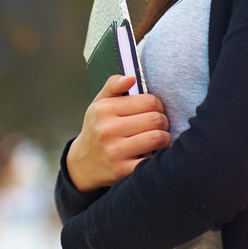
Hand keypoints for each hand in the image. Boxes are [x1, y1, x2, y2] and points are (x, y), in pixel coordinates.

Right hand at [66, 75, 170, 192]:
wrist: (82, 164)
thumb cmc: (97, 129)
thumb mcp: (99, 104)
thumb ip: (113, 85)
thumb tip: (131, 78)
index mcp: (104, 109)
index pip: (149, 101)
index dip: (158, 105)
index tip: (155, 111)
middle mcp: (107, 130)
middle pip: (156, 119)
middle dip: (163, 121)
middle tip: (160, 125)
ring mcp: (114, 151)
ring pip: (158, 138)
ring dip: (165, 138)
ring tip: (160, 138)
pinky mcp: (122, 170)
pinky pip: (152, 160)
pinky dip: (159, 156)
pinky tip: (156, 154)